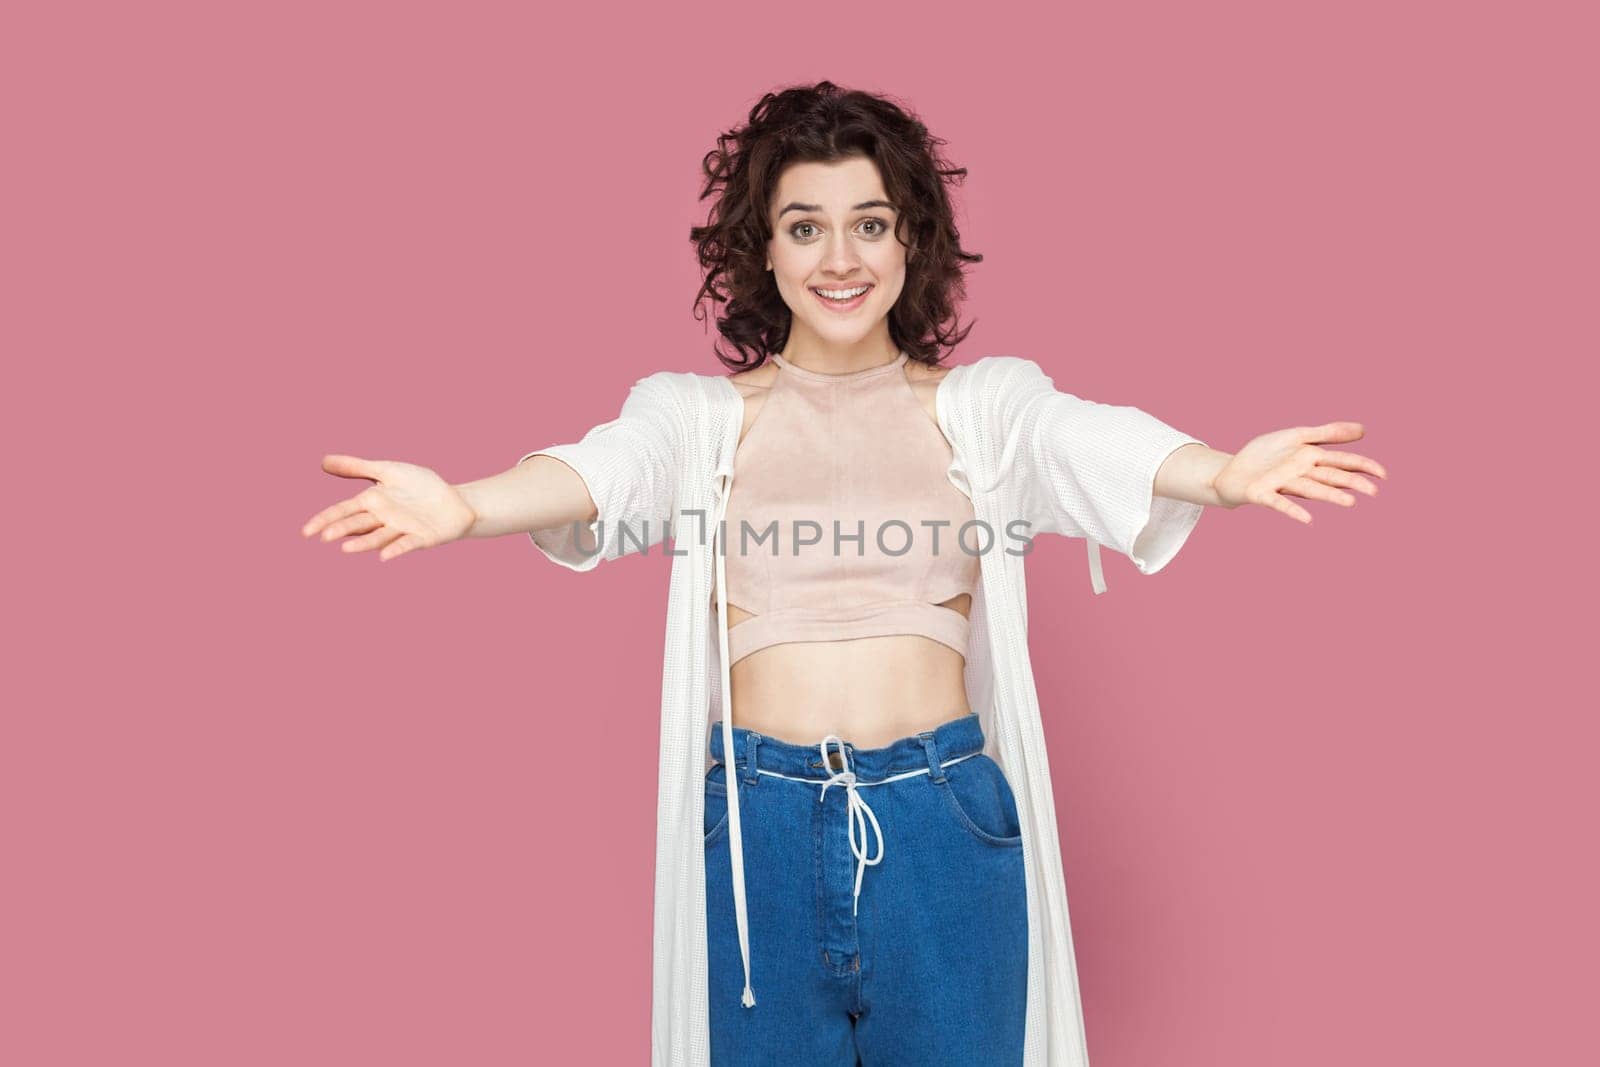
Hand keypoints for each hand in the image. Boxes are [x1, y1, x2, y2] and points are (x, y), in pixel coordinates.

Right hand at [300, 454, 478, 560]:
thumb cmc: (419, 486)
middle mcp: (383, 518)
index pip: (343, 511)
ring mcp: (401, 529)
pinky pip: (406, 544)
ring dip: (362, 543)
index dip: (324, 520)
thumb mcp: (388, 471)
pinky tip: (384, 557)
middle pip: (357, 524)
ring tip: (345, 549)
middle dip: (342, 529)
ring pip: (378, 537)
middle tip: (325, 536)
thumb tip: (323, 461)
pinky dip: (395, 549)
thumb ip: (357, 467)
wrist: (454, 500)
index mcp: (372, 502)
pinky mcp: (422, 537)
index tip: (306, 532)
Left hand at [1210, 423, 1386, 522]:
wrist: (1230, 470)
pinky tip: (1308, 520)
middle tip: (1373, 491)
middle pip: (1330, 476)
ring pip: (1310, 489)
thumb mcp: (1297, 436)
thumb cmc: (1265, 455)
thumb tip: (1364, 430)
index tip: (1384, 475)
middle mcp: (1300, 473)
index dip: (1362, 466)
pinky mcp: (1262, 494)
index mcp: (1310, 459)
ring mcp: (1282, 484)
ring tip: (1350, 502)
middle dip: (1351, 482)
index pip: (1342, 462)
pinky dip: (1293, 510)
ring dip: (1329, 495)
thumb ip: (1327, 433)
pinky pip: (1279, 502)